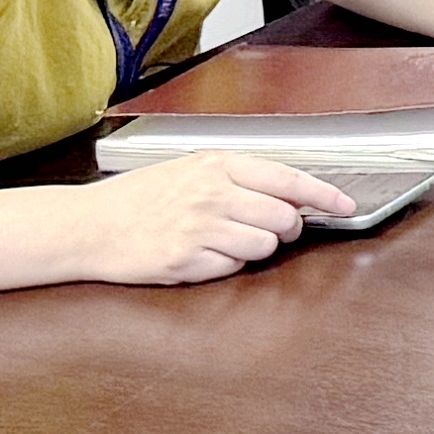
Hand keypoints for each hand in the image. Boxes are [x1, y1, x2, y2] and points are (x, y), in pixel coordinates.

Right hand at [73, 153, 352, 284]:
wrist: (87, 226)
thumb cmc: (139, 198)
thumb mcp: (189, 169)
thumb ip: (239, 177)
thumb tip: (291, 192)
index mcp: (216, 165)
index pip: (289, 178)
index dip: (325, 194)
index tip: (346, 205)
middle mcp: (211, 194)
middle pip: (283, 218)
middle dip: (285, 228)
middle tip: (268, 228)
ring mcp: (198, 229)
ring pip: (262, 247)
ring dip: (254, 248)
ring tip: (222, 239)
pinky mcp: (185, 261)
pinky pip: (231, 268)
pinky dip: (225, 265)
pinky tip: (201, 253)